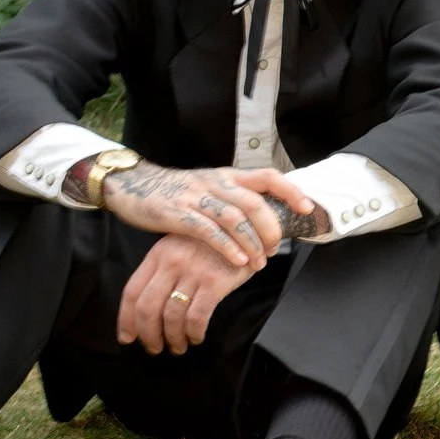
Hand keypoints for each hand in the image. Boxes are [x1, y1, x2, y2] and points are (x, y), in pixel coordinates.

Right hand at [95, 160, 329, 269]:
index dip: (290, 190)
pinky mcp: (177, 213)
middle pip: (254, 202)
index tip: (307, 208)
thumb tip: (265, 218)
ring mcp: (196, 197)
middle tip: (276, 249)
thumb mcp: (209, 188)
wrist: (132, 185)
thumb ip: (233, 199)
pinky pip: (208, 231)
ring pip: (234, 218)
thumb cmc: (176, 192)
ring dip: (252, 242)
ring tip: (260, 263)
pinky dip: (227, 247)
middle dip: (271, 228)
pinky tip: (239, 262)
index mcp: (227, 176)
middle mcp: (215, 183)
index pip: (266, 176)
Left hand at [119, 234, 256, 355]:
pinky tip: (196, 337)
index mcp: (158, 254)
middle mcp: (172, 262)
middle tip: (154, 348)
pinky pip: (197, 317)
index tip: (127, 337)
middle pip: (148, 307)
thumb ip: (162, 270)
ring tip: (178, 347)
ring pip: (172, 316)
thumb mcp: (180, 247)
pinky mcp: (215, 282)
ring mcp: (193, 272)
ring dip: (173, 338)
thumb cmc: (212, 243)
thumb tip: (145, 307)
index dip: (126, 319)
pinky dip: (194, 333)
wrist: (245, 228)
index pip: (132, 291)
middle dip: (148, 334)